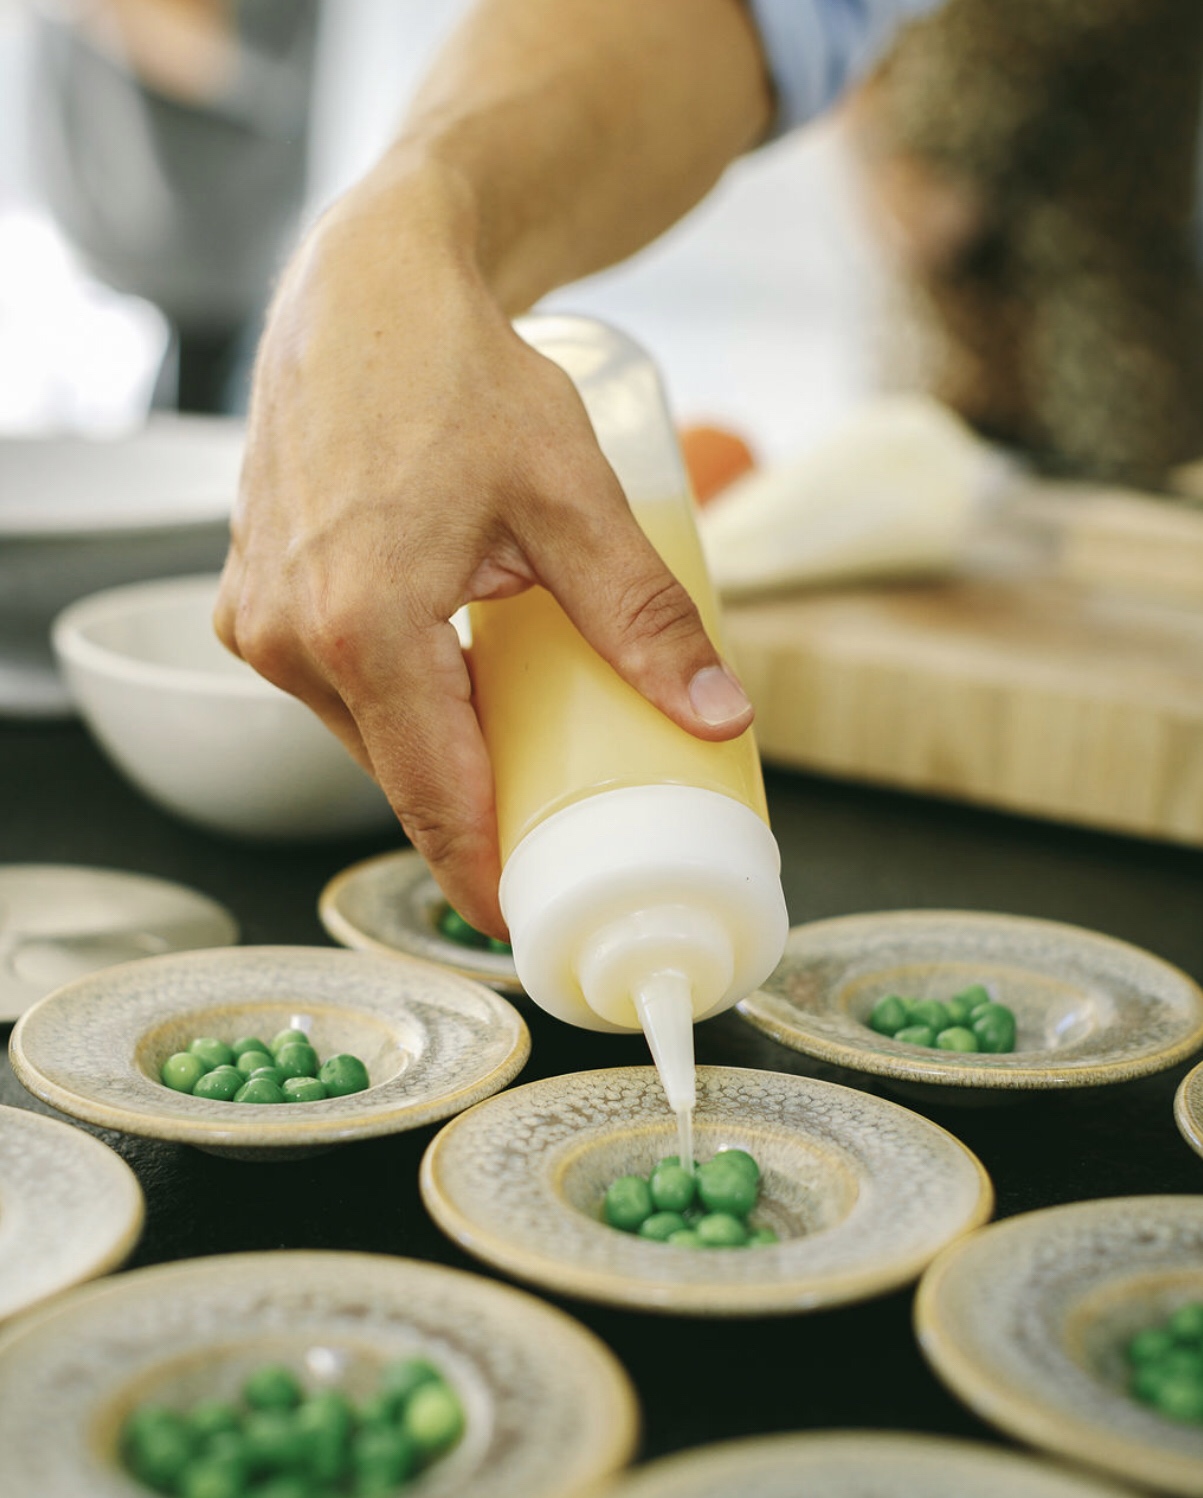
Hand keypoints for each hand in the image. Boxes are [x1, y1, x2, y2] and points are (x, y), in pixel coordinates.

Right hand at [214, 181, 752, 936]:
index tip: (533, 921)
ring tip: (516, 738)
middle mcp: (292, 640)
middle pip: (403, 774)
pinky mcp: (250, 599)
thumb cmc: (459, 375)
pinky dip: (397, 699)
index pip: (436, 801)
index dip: (487, 875)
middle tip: (557, 825)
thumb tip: (716, 712)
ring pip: (368, 733)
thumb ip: (641, 614)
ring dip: (438, 746)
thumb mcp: (570, 497)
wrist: (365, 289)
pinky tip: (450, 676)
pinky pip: (336, 687)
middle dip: (477, 811)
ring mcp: (258, 620)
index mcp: (364, 629)